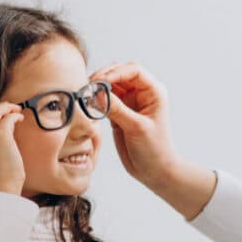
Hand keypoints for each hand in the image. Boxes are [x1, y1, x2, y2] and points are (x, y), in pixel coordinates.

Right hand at [0, 103, 24, 194]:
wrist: (3, 187)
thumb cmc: (0, 176)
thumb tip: (2, 127)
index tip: (2, 115)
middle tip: (10, 109)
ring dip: (8, 107)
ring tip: (17, 112)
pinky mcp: (1, 135)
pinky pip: (9, 117)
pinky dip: (15, 115)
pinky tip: (21, 119)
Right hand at [91, 62, 215, 218]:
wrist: (154, 170)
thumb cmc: (154, 150)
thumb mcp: (137, 128)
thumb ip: (117, 109)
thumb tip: (98, 93)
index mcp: (153, 92)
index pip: (134, 71)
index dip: (116, 72)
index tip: (100, 80)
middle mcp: (142, 94)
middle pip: (120, 73)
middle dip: (104, 76)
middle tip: (89, 85)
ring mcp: (130, 102)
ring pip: (111, 85)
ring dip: (98, 87)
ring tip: (87, 94)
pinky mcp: (119, 113)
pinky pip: (105, 100)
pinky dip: (96, 100)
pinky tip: (89, 104)